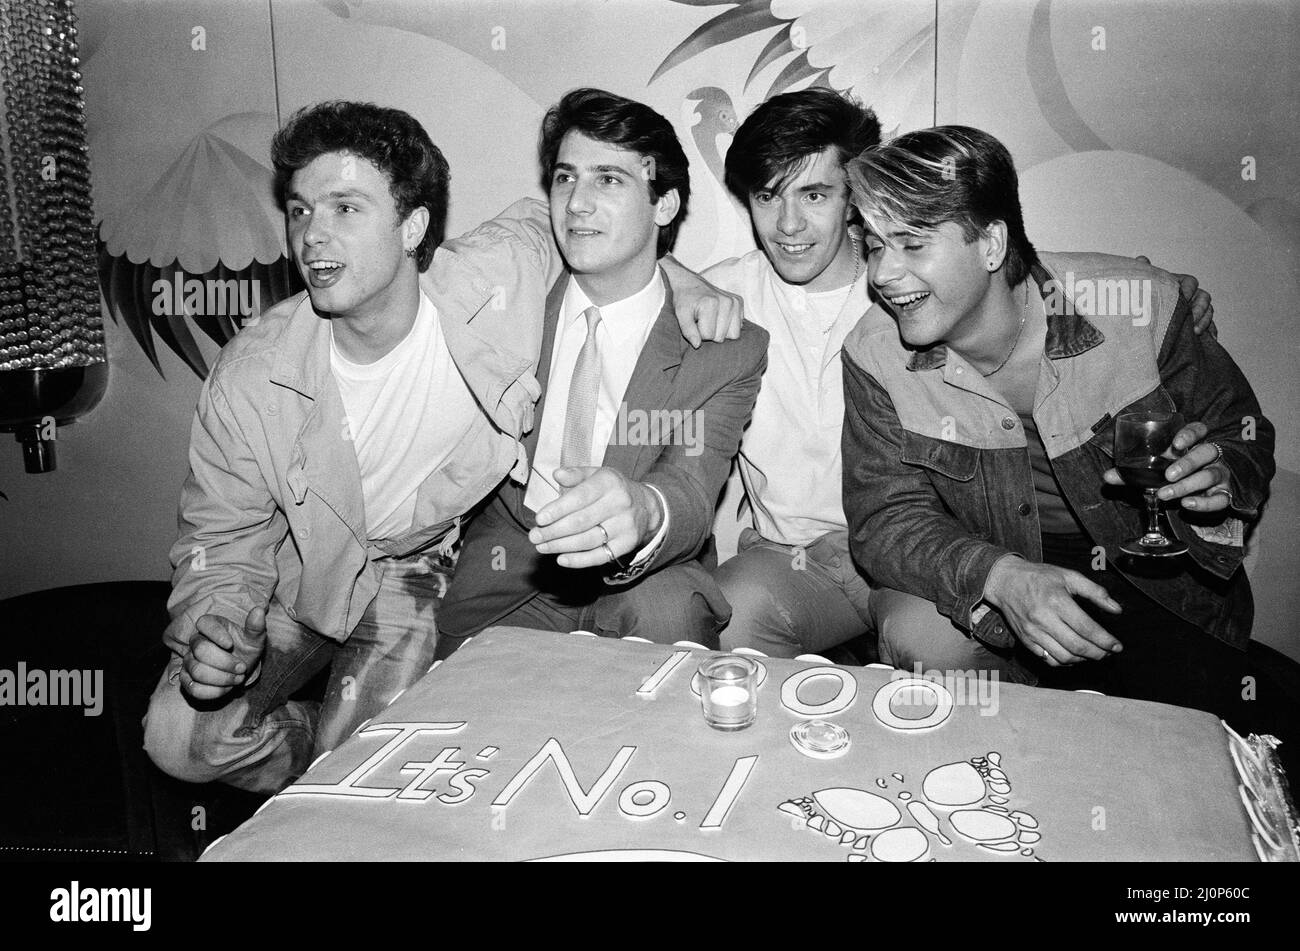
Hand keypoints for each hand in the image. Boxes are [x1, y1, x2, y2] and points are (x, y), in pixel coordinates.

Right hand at [178, 605, 266, 700]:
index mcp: (210, 625)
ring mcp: (188, 661)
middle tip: (242, 668)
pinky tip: (227, 688)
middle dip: (225, 662)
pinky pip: (194, 689)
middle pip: (200, 650)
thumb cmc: (245, 649)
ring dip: (222, 678)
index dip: (216, 634)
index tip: (230, 644)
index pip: (204, 623)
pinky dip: (214, 691)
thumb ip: (256, 626)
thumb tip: (258, 611)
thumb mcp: (255, 639)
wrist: (240, 670)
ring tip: (238, 678)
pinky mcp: (187, 680)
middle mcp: (195, 641)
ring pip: (197, 671)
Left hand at [529, 466, 663, 568]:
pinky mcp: (627, 544)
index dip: (558, 509)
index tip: (540, 519)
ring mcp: (625, 526)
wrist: (646, 507)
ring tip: (542, 547)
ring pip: (588, 540)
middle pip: (581, 522)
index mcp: (609, 483)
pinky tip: (561, 559)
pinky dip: (579, 560)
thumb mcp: (597, 475)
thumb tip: (557, 475)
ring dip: (561, 546)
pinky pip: (600, 556)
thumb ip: (576, 474)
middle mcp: (620, 504)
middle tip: (534, 537)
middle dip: (554, 531)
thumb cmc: (612, 489)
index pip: (580, 497)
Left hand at [662, 255, 743, 346]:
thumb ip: (688, 330)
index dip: (698, 333)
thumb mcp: (680, 314)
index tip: (694, 322)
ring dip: (720, 331)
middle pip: (721, 337)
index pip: (708, 335)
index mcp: (711, 304)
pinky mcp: (739, 302)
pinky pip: (738, 327)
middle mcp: (727, 302)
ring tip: (711, 320)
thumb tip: (697, 345)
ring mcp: (735, 301)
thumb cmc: (684, 300)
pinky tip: (719, 317)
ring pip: (733, 335)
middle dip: (710, 333)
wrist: (690, 283)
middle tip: (702, 321)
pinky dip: (728, 326)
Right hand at [983, 556, 1122, 665]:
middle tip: (1108, 653)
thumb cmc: (1038, 576)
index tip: (1117, 646)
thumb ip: (1095, 592)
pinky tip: (1073, 656)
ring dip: (1083, 660)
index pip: (1086, 628)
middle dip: (1098, 653)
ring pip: (1063, 656)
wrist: (1005, 581)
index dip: (1105, 640)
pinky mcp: (1025, 640)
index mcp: (1057, 601)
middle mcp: (1044, 619)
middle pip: (1077, 646)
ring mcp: (1033, 632)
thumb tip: (1116, 609)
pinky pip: (1048, 659)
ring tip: (1092, 654)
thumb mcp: (1068, 576)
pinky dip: (1064, 662)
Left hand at [1102, 420, 1232, 511]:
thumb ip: (1132, 473)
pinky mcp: (1223, 493)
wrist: (1196, 494)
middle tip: (1168, 475)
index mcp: (1192, 444)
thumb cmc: (1171, 474)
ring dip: (1188, 485)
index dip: (1191, 434)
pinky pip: (1220, 499)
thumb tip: (1106, 477)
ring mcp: (1218, 474)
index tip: (1177, 444)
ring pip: (1210, 475)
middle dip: (1188, 462)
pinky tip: (1187, 504)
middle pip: (1206, 452)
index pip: (1199, 430)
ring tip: (1166, 493)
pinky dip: (1204, 503)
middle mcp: (1209, 456)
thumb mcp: (1154, 471)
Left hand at [1136, 255, 1213, 333]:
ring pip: (1208, 312)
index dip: (1189, 288)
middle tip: (1190, 318)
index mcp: (1179, 285)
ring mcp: (1195, 310)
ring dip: (1204, 321)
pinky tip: (1205, 338)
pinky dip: (1209, 331)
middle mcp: (1190, 296)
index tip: (1183, 296)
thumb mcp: (1144, 287)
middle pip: (1203, 298)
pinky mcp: (1197, 324)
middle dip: (1199, 308)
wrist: (1142, 321)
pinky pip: (1209, 326)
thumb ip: (1145, 273)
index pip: (1190, 282)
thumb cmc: (1146, 299)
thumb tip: (1142, 259)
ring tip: (1195, 331)